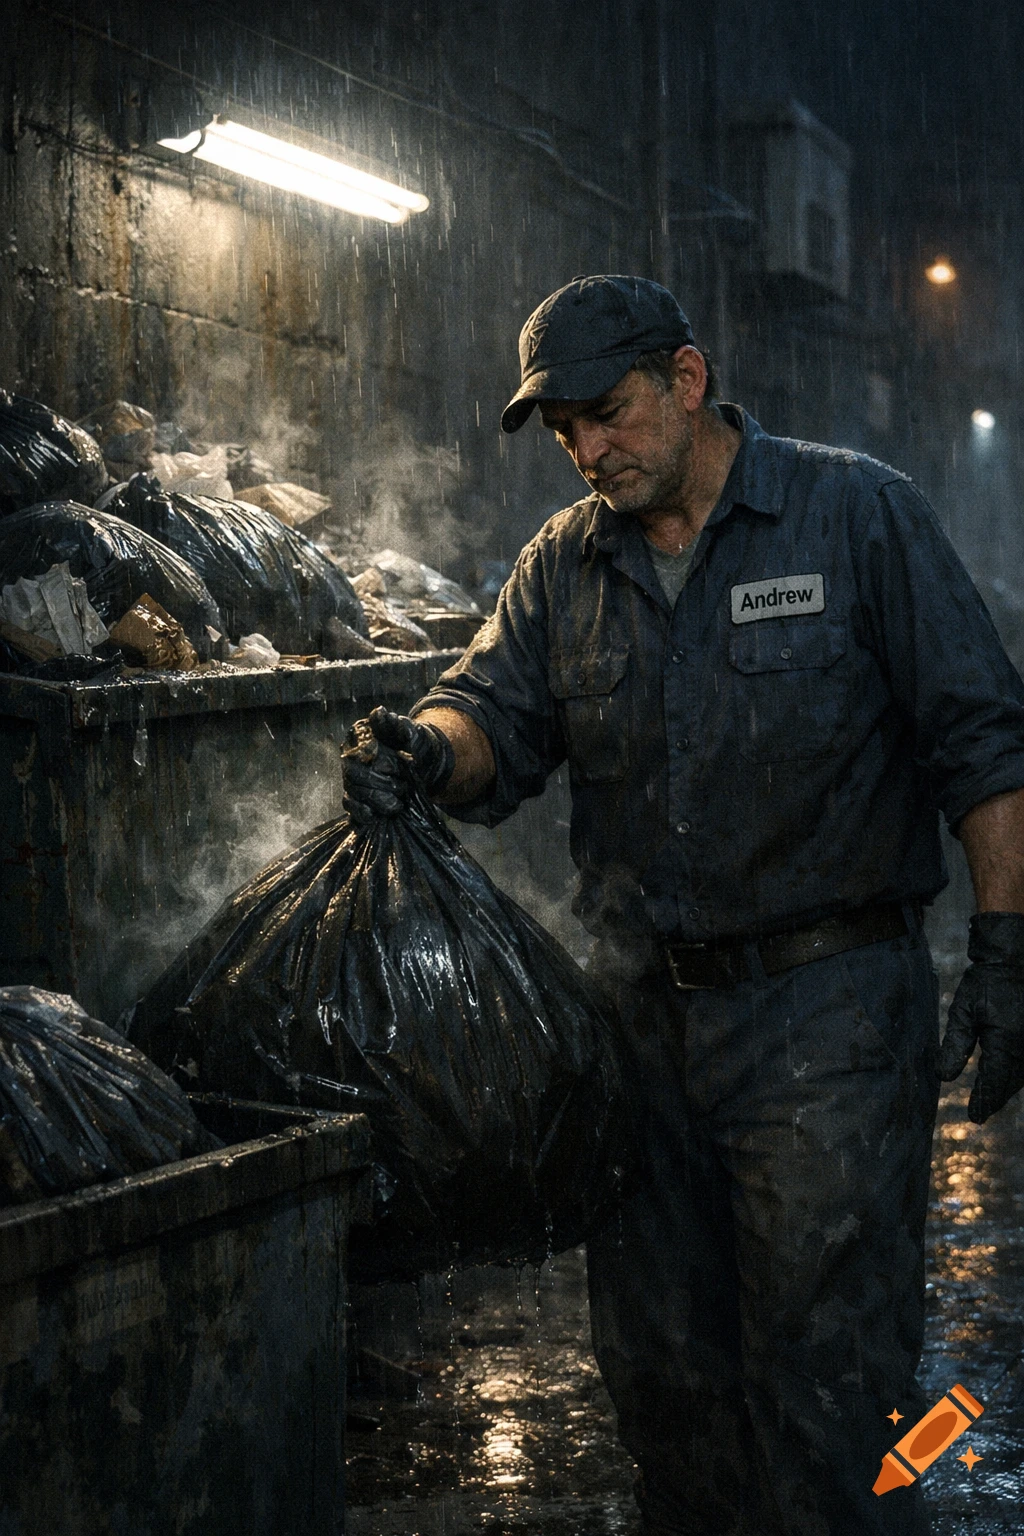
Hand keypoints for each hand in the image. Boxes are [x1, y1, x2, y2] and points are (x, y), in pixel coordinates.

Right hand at [342, 706, 454, 823]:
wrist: (421, 764)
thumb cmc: (415, 745)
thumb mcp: (413, 733)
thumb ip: (399, 724)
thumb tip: (381, 712)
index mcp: (360, 736)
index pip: (364, 751)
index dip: (386, 761)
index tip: (407, 763)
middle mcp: (350, 756)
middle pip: (355, 774)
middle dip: (383, 784)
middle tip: (404, 787)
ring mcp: (350, 777)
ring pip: (353, 791)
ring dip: (378, 800)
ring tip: (398, 802)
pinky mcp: (354, 796)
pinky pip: (350, 806)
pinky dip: (361, 812)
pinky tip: (374, 815)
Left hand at [939, 912, 1023, 1122]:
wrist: (1016, 957)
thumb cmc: (986, 981)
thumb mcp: (964, 1010)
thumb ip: (955, 1045)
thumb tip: (943, 1077)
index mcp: (1006, 1043)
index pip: (994, 1083)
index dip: (984, 1101)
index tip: (974, 1117)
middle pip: (1010, 1082)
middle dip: (995, 1097)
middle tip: (980, 1111)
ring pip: (1021, 1074)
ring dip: (1006, 1085)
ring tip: (989, 1097)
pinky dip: (1015, 1071)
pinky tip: (1005, 1073)